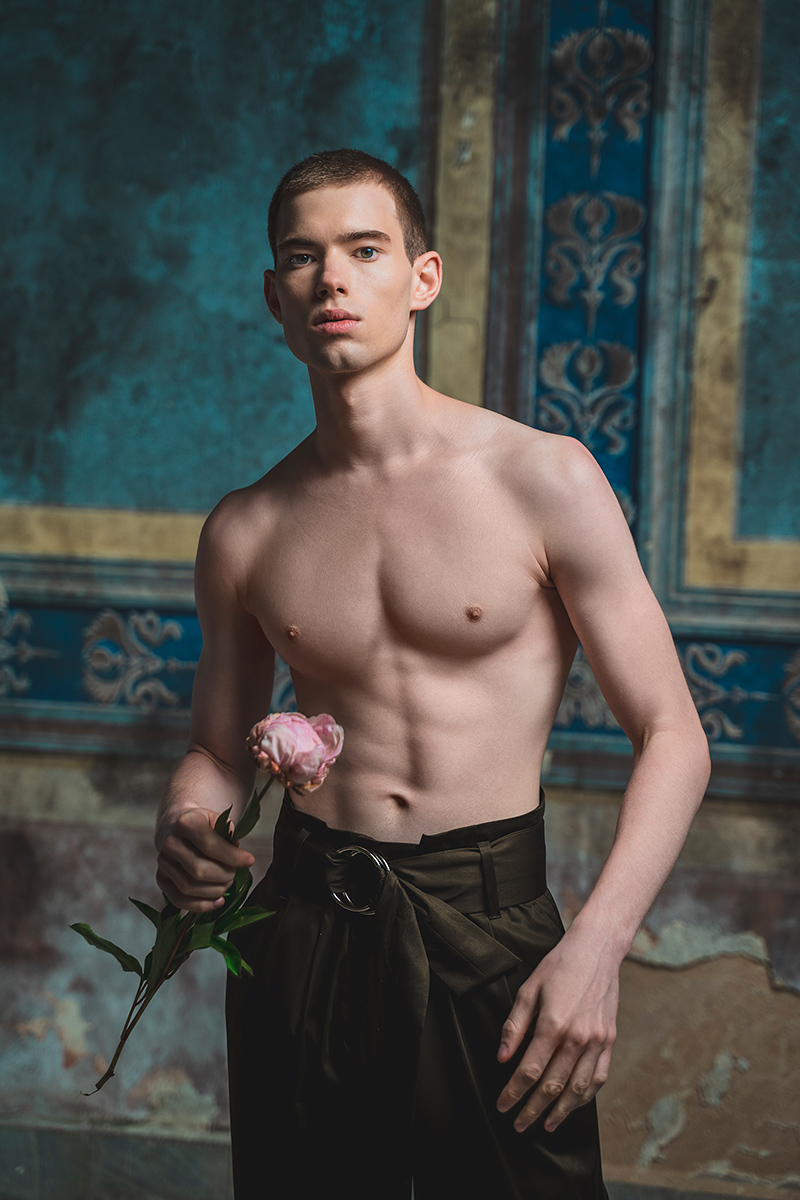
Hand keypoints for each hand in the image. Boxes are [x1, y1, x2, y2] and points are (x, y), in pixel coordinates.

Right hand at [156, 808, 254, 912]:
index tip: (250, 862)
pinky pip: (179, 900)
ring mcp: (163, 862)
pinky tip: (219, 901)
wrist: (177, 825)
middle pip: (199, 870)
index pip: (210, 845)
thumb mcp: (218, 820)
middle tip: (234, 874)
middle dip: (223, 876)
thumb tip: (239, 859)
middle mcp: (170, 843)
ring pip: (189, 887)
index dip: (233, 856)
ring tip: (227, 884)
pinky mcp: (161, 878)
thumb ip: (229, 837)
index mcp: (185, 823)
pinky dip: (201, 906)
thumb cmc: (204, 824)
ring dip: (215, 891)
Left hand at [496, 924, 618, 1132]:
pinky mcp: (609, 1040)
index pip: (529, 1070)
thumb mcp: (529, 989)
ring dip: (560, 1111)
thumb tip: (502, 1057)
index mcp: (554, 1024)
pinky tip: (573, 1104)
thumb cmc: (560, 965)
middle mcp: (578, 1038)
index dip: (513, 1092)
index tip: (502, 1105)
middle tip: (518, 1125)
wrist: (597, 949)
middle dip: (533, 1109)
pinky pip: (599, 1077)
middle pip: (552, 1085)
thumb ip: (515, 1025)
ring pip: (578, 1088)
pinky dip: (586, 1096)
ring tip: (546, 1125)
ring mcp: (597, 1041)